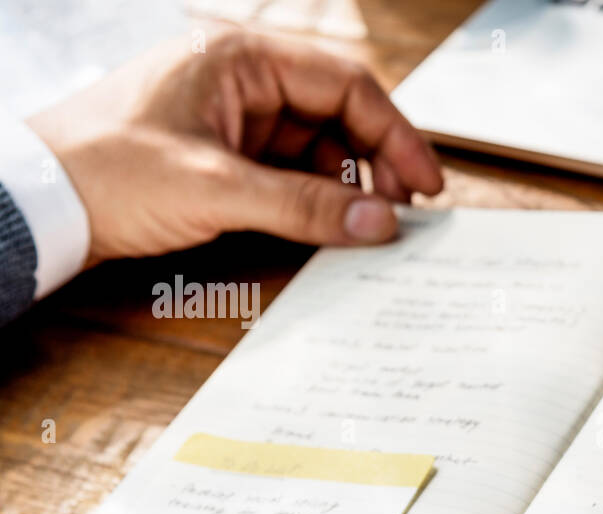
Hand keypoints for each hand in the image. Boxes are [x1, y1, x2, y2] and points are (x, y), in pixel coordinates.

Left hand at [27, 28, 442, 267]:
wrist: (39, 203)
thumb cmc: (107, 172)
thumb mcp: (214, 189)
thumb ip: (304, 206)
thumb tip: (380, 223)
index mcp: (239, 57)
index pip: (345, 85)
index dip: (394, 134)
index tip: (425, 183)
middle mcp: (243, 81)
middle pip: (338, 116)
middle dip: (376, 165)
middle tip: (402, 215)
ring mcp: (235, 119)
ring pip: (319, 148)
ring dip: (350, 187)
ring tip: (373, 228)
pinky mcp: (226, 156)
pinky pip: (292, 173)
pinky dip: (319, 200)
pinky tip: (337, 228)